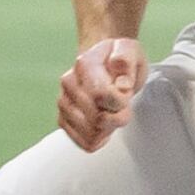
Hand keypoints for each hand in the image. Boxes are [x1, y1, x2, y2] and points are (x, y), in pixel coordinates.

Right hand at [58, 37, 145, 151]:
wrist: (103, 62)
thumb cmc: (118, 59)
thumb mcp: (130, 51)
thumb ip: (126, 63)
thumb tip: (122, 85)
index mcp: (85, 64)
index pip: (100, 96)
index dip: (120, 103)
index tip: (127, 95)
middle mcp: (68, 83)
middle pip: (97, 118)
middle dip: (118, 116)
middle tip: (123, 104)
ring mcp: (63, 103)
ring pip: (91, 134)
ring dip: (110, 127)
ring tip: (113, 110)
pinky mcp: (63, 120)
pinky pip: (85, 142)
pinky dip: (101, 137)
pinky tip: (105, 123)